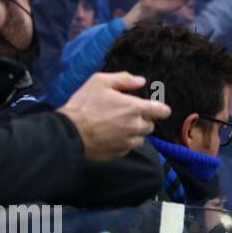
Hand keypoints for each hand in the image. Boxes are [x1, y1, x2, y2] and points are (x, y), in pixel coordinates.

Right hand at [57, 71, 171, 161]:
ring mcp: (128, 142)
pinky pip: (128, 148)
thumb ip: (124, 79)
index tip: (152, 108)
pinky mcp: (119, 153)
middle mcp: (136, 127)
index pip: (163, 111)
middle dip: (142, 120)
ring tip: (116, 126)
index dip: (159, 109)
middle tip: (125, 115)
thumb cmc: (83, 106)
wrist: (68, 133)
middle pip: (150, 125)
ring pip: (140, 138)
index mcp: (135, 108)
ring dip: (134, 133)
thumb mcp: (100, 82)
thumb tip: (141, 81)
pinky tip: (109, 136)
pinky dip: (123, 143)